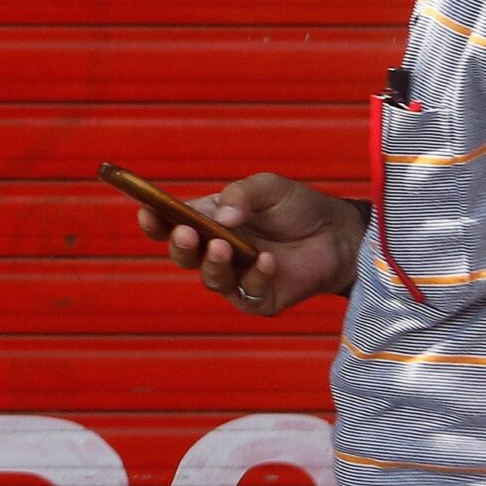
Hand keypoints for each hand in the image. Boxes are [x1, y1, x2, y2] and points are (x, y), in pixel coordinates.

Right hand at [130, 171, 363, 314]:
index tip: (146, 212)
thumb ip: (242, 194)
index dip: (154, 220)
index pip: (170, 224)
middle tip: (187, 232)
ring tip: (224, 246)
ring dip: (213, 264)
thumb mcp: (268, 187)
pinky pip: (248, 293)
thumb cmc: (297, 207)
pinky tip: (268, 261)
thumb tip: (221, 217)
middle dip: (179, 245)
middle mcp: (215, 251)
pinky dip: (256, 276)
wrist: (339, 234)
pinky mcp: (260, 298)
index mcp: (207, 221)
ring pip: (210, 278)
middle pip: (183, 255)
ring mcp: (236, 277)